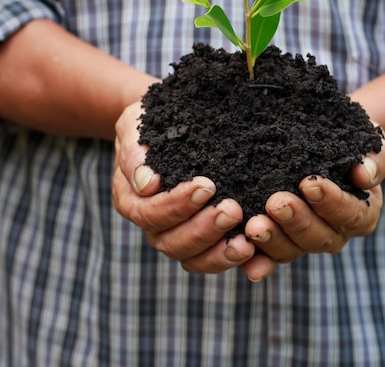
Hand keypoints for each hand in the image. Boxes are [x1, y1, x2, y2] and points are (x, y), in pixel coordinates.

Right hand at [112, 102, 255, 272]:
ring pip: (192, 258)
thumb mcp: (135, 126)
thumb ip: (134, 152)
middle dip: (203, 229)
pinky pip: (211, 260)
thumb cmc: (149, 123)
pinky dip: (231, 260)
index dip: (177, 205)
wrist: (169, 124)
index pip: (150, 213)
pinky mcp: (201, 242)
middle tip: (232, 210)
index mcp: (132, 199)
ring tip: (245, 240)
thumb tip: (147, 183)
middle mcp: (152, 224)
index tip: (206, 186)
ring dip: (219, 251)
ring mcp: (176, 236)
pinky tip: (253, 252)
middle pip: (171, 242)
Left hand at [242, 124, 384, 281]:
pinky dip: (258, 262)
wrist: (325, 142)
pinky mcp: (282, 243)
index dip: (330, 201)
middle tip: (275, 203)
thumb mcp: (368, 142)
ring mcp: (306, 241)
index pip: (349, 212)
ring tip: (253, 226)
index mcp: (361, 212)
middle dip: (296, 221)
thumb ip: (375, 159)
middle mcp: (335, 233)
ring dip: (272, 240)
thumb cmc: (350, 142)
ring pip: (292, 250)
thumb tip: (365, 174)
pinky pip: (269, 258)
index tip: (309, 183)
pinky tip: (245, 261)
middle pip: (319, 237)